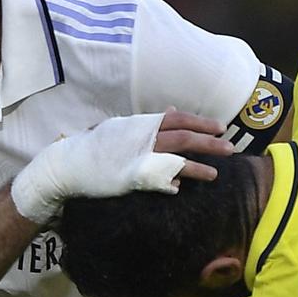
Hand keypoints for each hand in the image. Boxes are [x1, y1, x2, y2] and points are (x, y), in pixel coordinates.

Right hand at [9, 109, 230, 223]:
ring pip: (176, 157)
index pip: (177, 118)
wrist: (67, 164)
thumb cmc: (94, 146)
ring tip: (216, 172)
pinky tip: (184, 186)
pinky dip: (173, 180)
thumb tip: (170, 110)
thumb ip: (147, 121)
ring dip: (198, 164)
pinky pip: (159, 178)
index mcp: (140, 122)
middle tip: (229, 148)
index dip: (201, 122)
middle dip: (209, 142)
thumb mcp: (121, 127)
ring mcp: (137, 157)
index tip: (219, 127)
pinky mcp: (131, 177)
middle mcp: (141, 136)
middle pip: (183, 136)